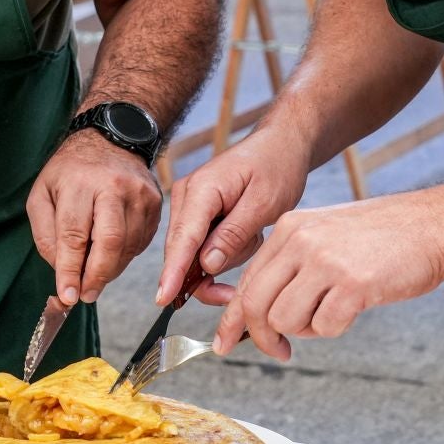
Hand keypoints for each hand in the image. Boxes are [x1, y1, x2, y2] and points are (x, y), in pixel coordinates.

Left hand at [27, 128, 162, 305]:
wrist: (111, 140)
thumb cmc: (71, 170)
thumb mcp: (43, 194)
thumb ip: (45, 233)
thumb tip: (61, 270)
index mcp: (80, 183)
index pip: (74, 235)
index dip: (70, 270)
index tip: (67, 295)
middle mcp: (113, 186)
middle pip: (109, 242)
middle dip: (96, 276)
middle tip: (85, 295)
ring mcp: (139, 194)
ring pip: (128, 247)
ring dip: (110, 270)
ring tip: (94, 277)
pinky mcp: (155, 202)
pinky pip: (141, 242)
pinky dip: (125, 257)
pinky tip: (111, 256)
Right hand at [160, 124, 310, 310]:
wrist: (280, 145)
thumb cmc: (276, 167)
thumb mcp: (264, 202)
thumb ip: (234, 234)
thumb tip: (206, 265)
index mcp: (202, 190)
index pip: (183, 238)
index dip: (173, 272)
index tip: (163, 298)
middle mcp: (187, 197)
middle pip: (182, 251)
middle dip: (206, 275)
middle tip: (233, 293)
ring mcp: (190, 205)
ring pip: (194, 253)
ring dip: (225, 257)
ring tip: (255, 237)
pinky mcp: (198, 214)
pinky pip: (202, 246)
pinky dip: (225, 250)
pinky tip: (248, 236)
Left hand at [214, 193, 443, 361]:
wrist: (431, 226)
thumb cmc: (381, 237)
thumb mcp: (325, 235)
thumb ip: (291, 266)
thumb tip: (258, 313)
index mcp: (289, 228)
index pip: (247, 280)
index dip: (233, 318)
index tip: (224, 343)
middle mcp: (300, 240)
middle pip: (256, 303)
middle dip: (262, 337)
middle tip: (279, 352)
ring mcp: (325, 261)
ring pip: (286, 319)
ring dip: (305, 330)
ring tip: (331, 313)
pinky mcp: (353, 283)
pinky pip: (324, 326)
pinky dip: (335, 328)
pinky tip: (353, 308)